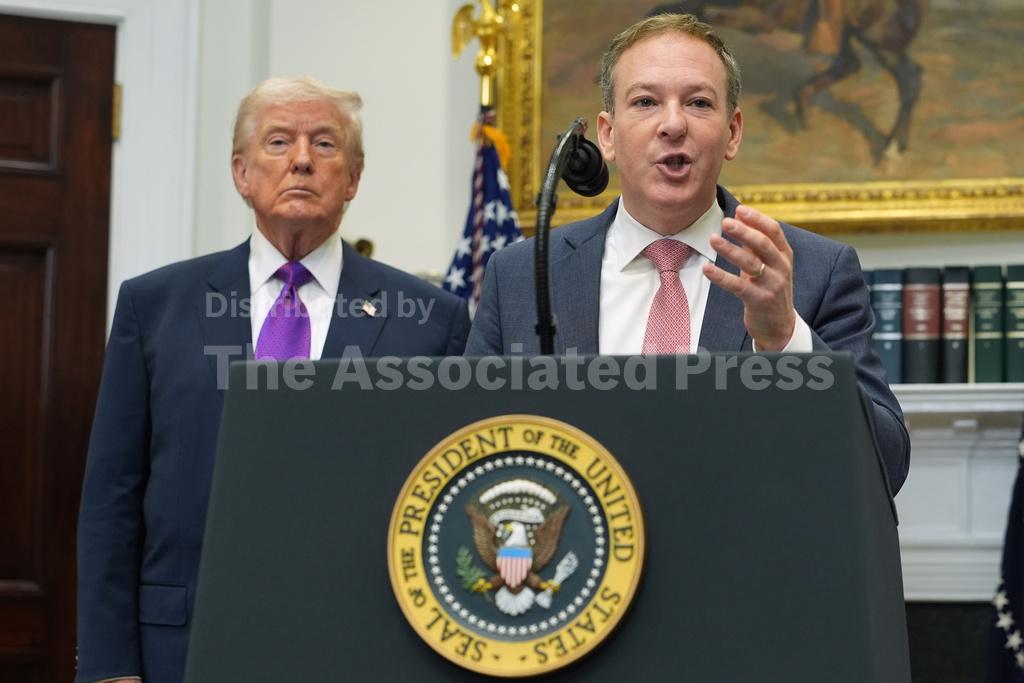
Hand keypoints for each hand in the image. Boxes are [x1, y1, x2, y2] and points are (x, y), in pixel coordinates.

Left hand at [703, 205, 794, 350]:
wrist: (780, 325)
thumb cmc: (769, 289)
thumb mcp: (768, 265)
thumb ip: (755, 244)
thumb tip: (738, 218)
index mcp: (784, 255)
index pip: (774, 230)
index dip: (757, 218)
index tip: (739, 209)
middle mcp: (781, 267)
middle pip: (763, 244)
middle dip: (744, 231)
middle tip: (725, 222)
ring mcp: (772, 284)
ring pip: (750, 263)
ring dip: (730, 250)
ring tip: (712, 239)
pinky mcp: (759, 300)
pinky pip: (737, 286)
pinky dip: (720, 276)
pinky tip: (706, 269)